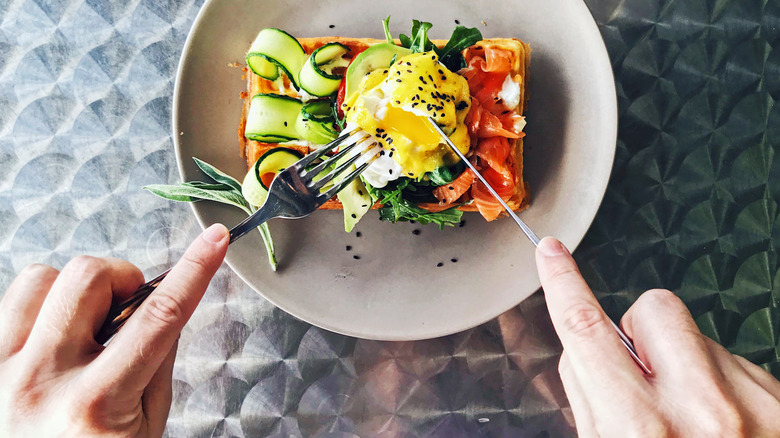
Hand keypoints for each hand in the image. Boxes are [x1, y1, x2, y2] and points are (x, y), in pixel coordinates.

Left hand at [0, 224, 229, 436]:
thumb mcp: (144, 429)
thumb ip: (157, 363)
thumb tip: (164, 307)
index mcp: (96, 405)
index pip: (159, 317)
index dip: (195, 270)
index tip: (214, 241)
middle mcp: (41, 382)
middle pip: (89, 277)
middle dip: (122, 279)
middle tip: (127, 308)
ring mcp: (0, 372)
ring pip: (39, 278)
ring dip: (74, 291)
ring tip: (84, 325)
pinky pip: (8, 302)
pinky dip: (39, 307)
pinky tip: (51, 336)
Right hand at [535, 237, 779, 436]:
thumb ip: (593, 401)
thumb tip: (587, 349)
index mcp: (641, 430)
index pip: (585, 330)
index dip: (562, 283)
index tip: (551, 254)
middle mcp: (703, 410)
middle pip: (654, 308)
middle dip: (641, 329)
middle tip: (645, 373)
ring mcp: (754, 404)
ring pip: (699, 334)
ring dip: (685, 362)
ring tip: (694, 417)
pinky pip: (735, 361)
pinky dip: (720, 382)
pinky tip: (725, 427)